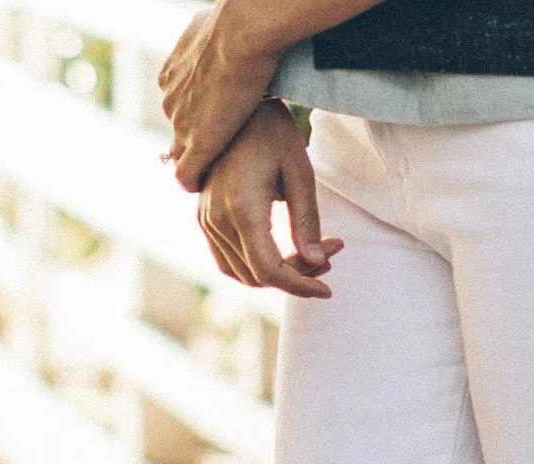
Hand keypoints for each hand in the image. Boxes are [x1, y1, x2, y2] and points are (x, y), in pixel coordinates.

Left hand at [160, 5, 279, 191]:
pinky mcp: (197, 145)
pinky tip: (207, 185)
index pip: (180, 107)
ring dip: (201, 159)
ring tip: (226, 161)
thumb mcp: (208, 27)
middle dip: (199, 138)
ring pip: (183, 153)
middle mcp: (170, 100)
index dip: (199, 116)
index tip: (218, 121)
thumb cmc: (234, 26)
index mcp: (171, 76)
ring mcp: (181, 124)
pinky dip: (193, 183)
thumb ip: (204, 42)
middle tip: (227, 144)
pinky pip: (185, 176)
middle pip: (181, 131)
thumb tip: (215, 38)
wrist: (241, 35)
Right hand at [198, 102, 343, 298]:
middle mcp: (217, 219)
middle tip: (329, 257)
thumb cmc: (272, 131)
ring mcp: (206, 220)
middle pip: (258, 276)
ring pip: (243, 273)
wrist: (234, 104)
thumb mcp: (300, 171)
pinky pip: (228, 261)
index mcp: (242, 207)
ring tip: (312, 254)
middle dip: (297, 277)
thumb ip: (307, 220)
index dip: (300, 286)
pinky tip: (284, 252)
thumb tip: (316, 262)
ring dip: (278, 273)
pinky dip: (256, 267)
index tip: (327, 290)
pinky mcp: (204, 218)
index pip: (269, 271)